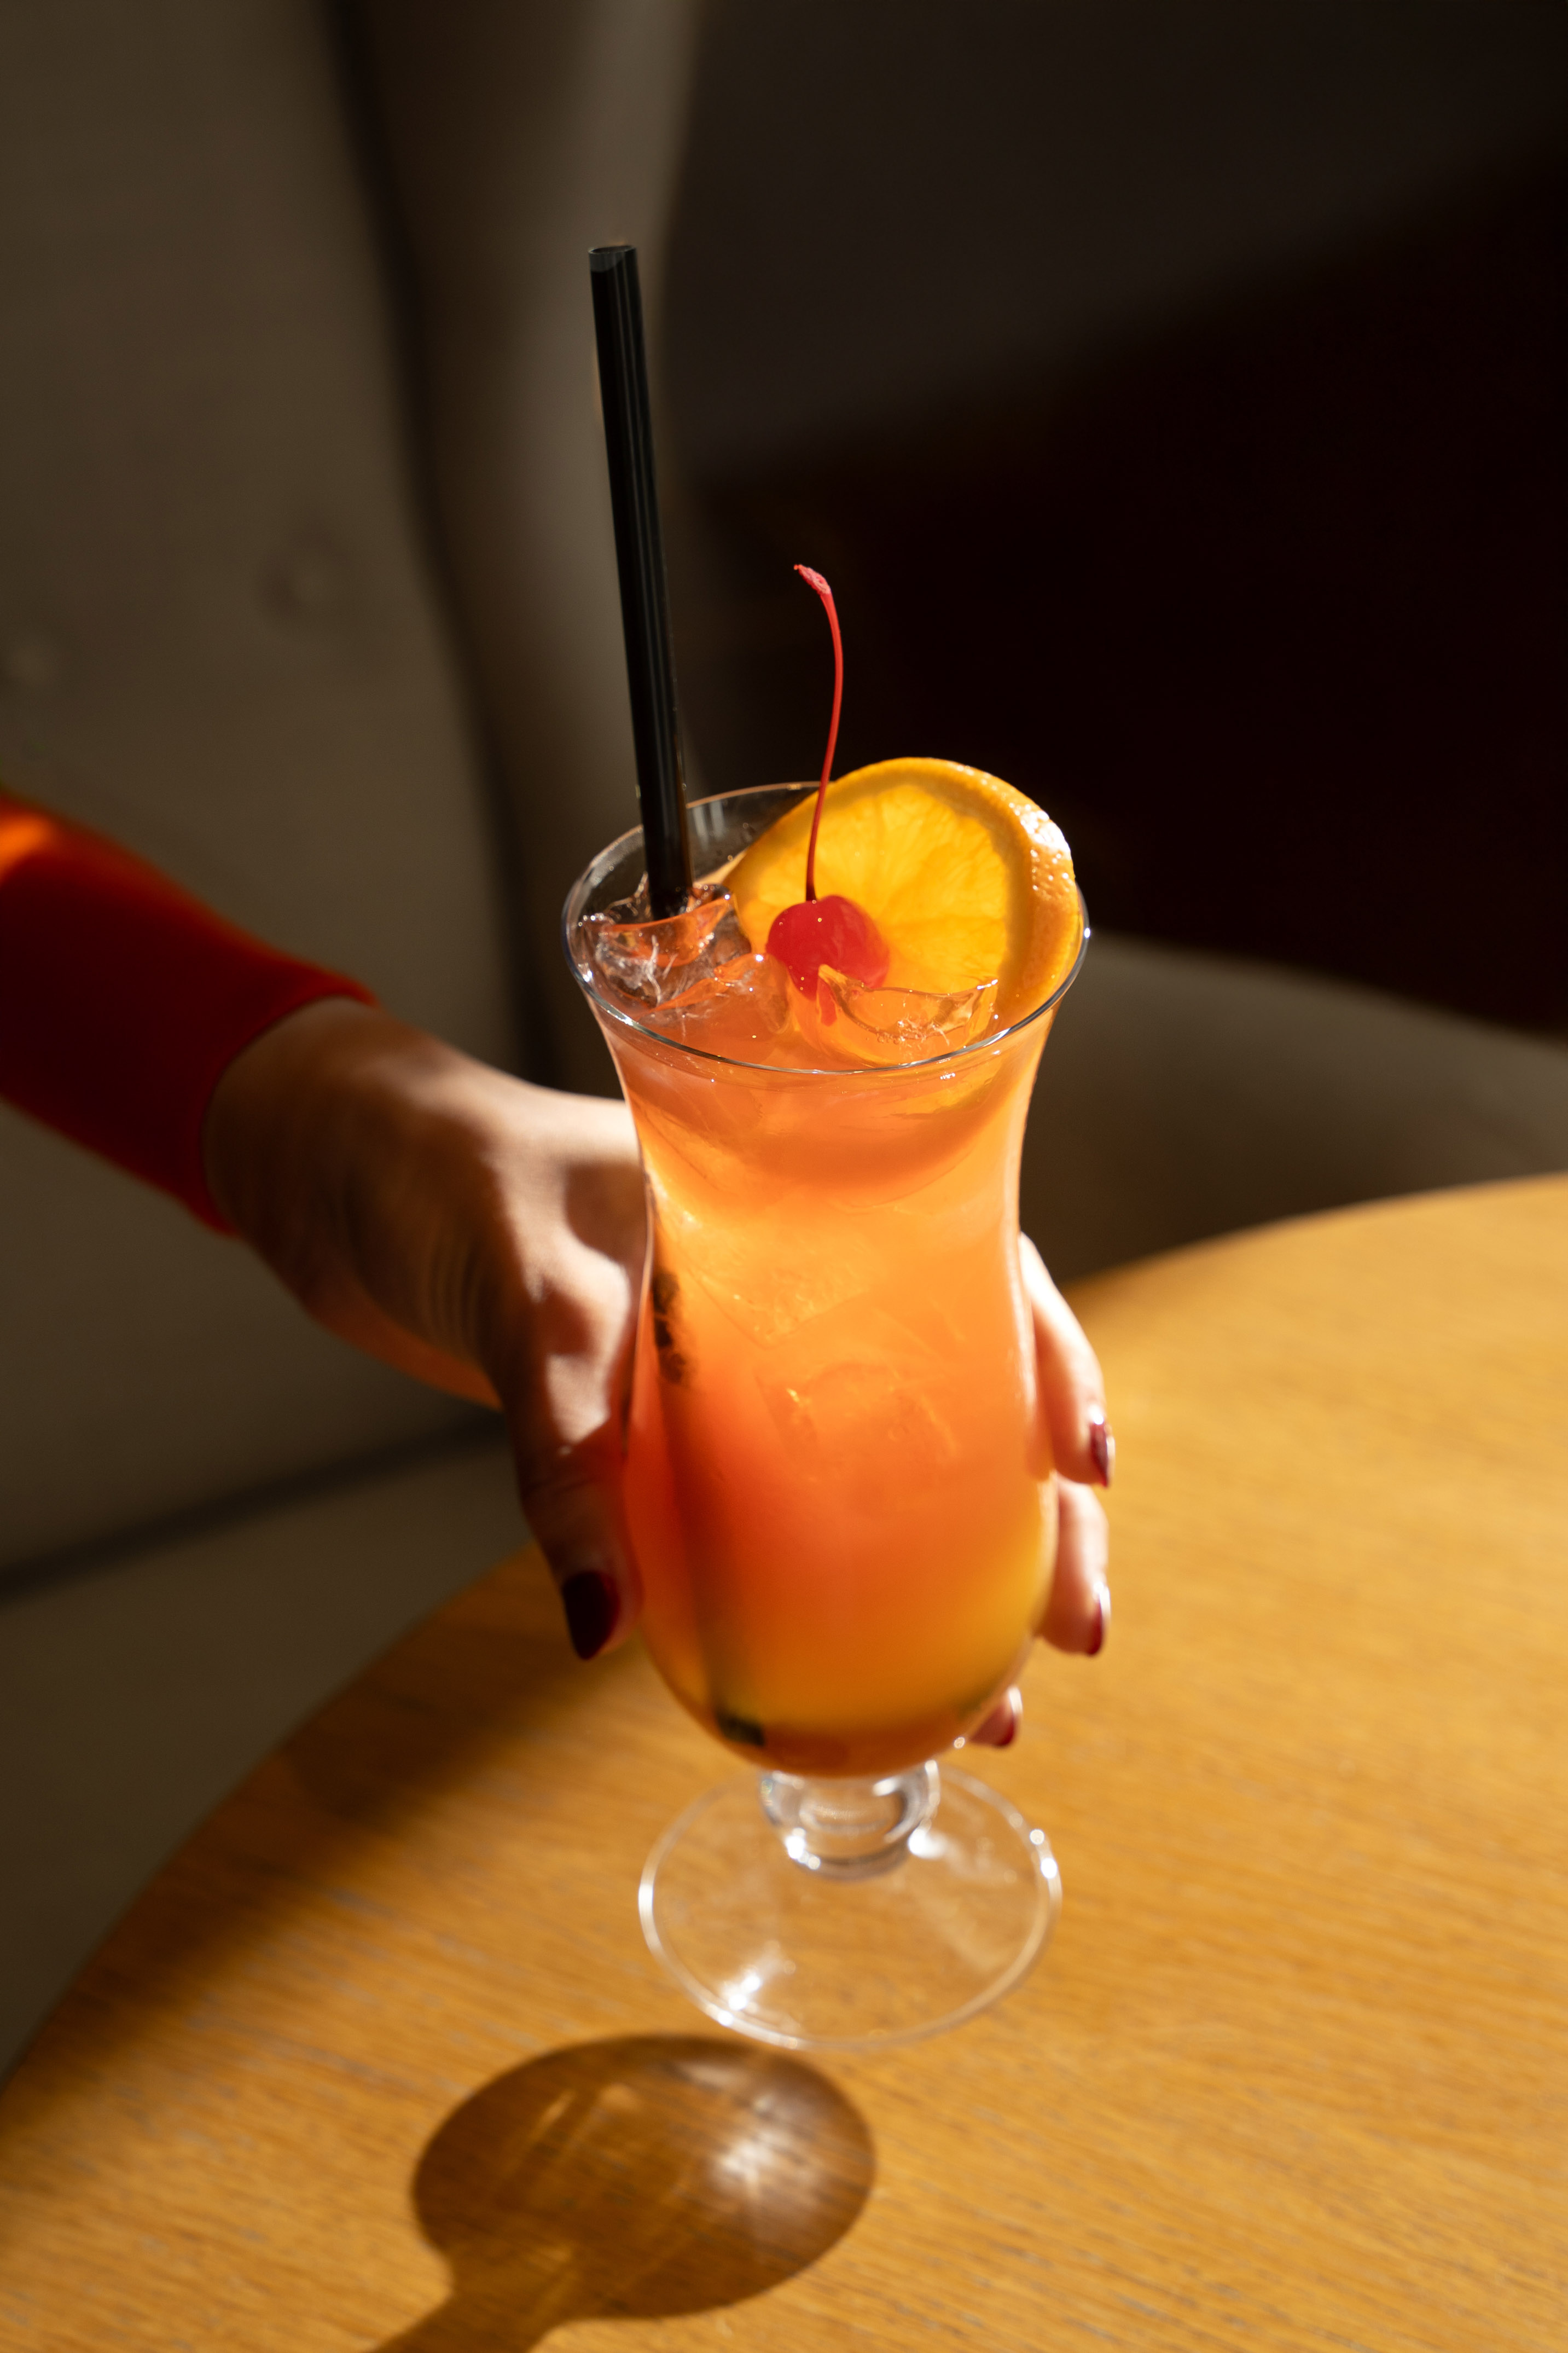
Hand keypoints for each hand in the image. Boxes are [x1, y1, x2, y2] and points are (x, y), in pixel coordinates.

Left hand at [205, 1002, 1111, 1693]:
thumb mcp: (522, 1299)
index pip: (973, 1269)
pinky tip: (869, 1674)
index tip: (1091, 1463)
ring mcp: (759, 1356)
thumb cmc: (452, 1186)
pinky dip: (846, 1584)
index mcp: (803, 1202)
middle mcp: (806, 1282)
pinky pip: (804, 1501)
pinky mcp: (698, 1420)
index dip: (1049, 1364)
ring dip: (964, 1577)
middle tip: (1075, 1634)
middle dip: (1044, 1519)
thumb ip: (564, 1449)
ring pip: (902, 1462)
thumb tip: (599, 1631)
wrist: (362, 1185)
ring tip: (995, 1701)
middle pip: (967, 1392)